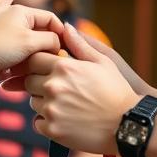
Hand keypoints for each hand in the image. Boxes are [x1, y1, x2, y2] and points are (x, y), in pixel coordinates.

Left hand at [0, 0, 63, 86]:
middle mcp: (12, 19)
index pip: (50, 18)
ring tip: (46, 65)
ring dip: (36, 54)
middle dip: (49, 44)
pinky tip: (29, 64)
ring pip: (29, 45)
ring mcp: (4, 35)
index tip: (68, 49)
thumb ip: (50, 39)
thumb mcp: (30, 41)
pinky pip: (17, 56)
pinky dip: (24, 61)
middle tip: (60, 59)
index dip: (61, 33)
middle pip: (40, 30)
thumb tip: (58, 43)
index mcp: (21, 11)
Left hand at [4, 23, 139, 154]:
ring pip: (34, 102)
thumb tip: (66, 26)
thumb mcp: (103, 61)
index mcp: (64, 67)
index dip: (39, 64)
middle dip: (39, 83)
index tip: (47, 70)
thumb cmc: (116, 90)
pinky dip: (47, 122)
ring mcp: (51, 110)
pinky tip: (64, 119)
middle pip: (29, 81)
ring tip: (65, 105)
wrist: (127, 124)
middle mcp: (53, 87)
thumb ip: (80, 44)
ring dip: (44, 102)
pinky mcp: (53, 130)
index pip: (34, 60)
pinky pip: (38, 123)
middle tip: (58, 89)